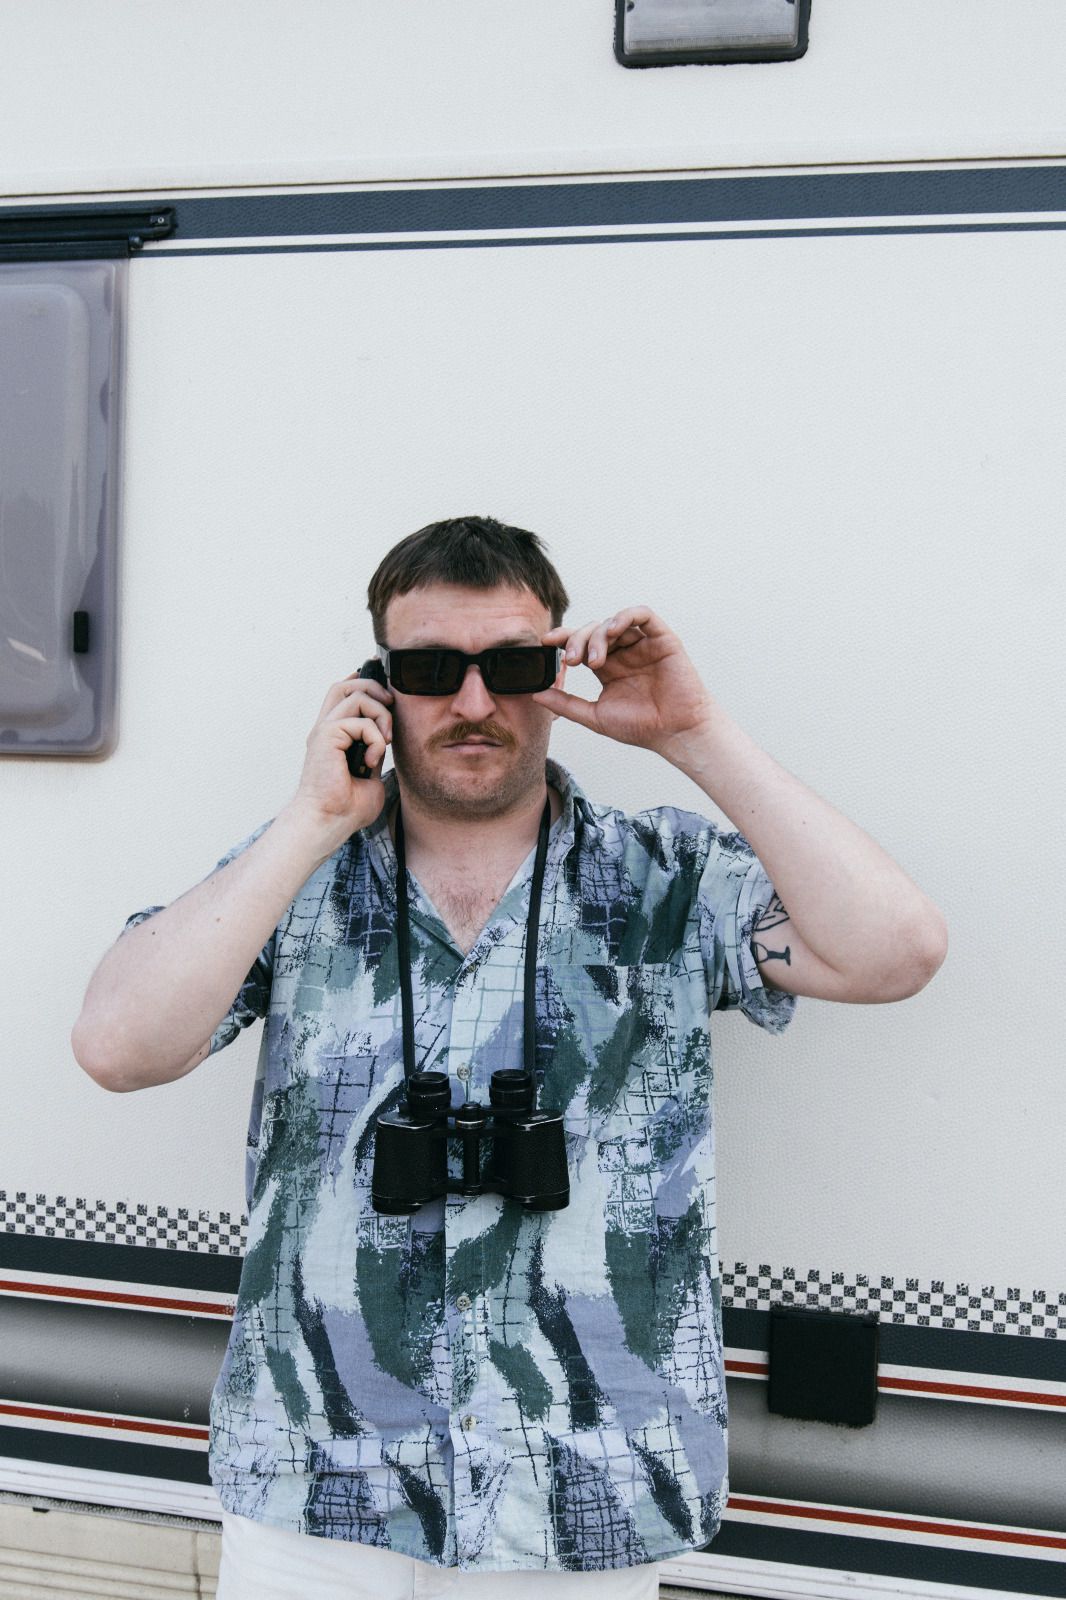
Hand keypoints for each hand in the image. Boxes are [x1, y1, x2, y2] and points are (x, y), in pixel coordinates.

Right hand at [288, 670, 394, 841]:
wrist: (329, 822)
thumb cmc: (346, 808)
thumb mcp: (371, 773)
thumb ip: (375, 750)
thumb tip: (383, 736)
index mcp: (333, 737)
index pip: (344, 695)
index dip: (364, 684)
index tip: (385, 692)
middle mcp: (326, 729)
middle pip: (346, 686)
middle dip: (374, 688)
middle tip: (390, 710)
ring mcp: (324, 731)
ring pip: (356, 696)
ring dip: (380, 715)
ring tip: (384, 741)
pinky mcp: (326, 737)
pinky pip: (360, 721)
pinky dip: (374, 738)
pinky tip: (370, 761)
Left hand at [534, 606, 714, 756]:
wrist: (675, 733)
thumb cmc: (641, 727)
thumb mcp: (594, 716)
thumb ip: (566, 704)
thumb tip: (535, 693)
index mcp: (608, 667)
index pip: (581, 644)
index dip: (563, 638)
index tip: (545, 643)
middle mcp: (624, 652)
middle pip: (593, 631)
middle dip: (577, 640)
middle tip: (572, 660)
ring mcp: (643, 644)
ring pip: (614, 622)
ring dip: (599, 635)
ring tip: (594, 660)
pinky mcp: (663, 639)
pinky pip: (643, 615)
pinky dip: (625, 616)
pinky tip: (614, 629)